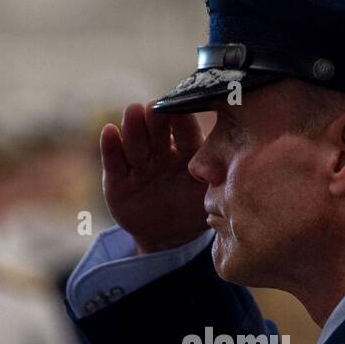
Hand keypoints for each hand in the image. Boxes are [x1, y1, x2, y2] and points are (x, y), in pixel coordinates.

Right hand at [100, 102, 208, 252]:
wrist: (166, 237)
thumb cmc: (192, 211)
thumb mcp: (207, 200)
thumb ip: (216, 184)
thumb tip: (234, 172)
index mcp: (187, 153)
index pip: (185, 133)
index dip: (182, 121)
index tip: (181, 109)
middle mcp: (161, 154)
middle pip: (157, 133)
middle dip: (156, 120)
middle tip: (154, 106)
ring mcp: (138, 165)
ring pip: (135, 144)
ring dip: (133, 127)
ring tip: (132, 111)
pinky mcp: (117, 179)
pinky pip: (114, 162)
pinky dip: (110, 147)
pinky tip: (110, 132)